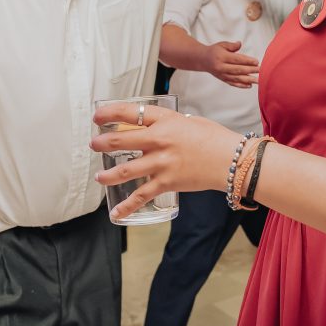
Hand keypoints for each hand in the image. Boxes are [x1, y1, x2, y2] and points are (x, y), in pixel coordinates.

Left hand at [92, 102, 239, 220]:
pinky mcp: (166, 182)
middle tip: (94, 145)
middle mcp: (159, 140)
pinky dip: (127, 206)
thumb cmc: (213, 138)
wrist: (231, 159)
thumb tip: (153, 128)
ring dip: (108, 175)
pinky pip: (141, 195)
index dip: (110, 114)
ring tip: (99, 177)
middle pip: (121, 140)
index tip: (98, 117)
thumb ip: (168, 125)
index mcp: (165, 121)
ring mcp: (161, 163)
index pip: (130, 112)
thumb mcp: (187, 121)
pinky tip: (115, 212)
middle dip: (102, 143)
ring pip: (125, 170)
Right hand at [203, 40, 258, 87]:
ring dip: (248, 79)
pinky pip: (233, 83)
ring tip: (258, 80)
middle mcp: (221, 67)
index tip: (256, 62)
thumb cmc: (214, 51)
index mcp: (221, 57)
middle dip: (250, 70)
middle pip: (238, 69)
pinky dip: (241, 85)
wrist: (203, 60)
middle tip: (260, 70)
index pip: (236, 59)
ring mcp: (222, 74)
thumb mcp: (222, 44)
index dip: (247, 61)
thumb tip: (239, 44)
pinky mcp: (223, 79)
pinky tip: (250, 85)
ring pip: (236, 78)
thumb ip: (232, 45)